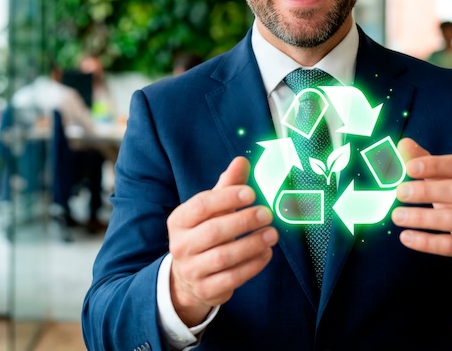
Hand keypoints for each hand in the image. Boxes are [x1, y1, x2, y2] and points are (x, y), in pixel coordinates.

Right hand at [167, 156, 277, 325]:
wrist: (188, 278)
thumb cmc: (203, 234)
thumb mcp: (210, 210)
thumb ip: (226, 187)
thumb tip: (241, 160)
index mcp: (179, 221)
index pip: (201, 206)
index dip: (227, 198)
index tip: (251, 193)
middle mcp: (181, 245)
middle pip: (213, 232)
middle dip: (243, 221)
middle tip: (267, 213)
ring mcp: (192, 270)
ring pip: (224, 257)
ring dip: (252, 244)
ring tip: (272, 233)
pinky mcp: (207, 289)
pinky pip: (233, 278)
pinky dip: (253, 265)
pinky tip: (266, 253)